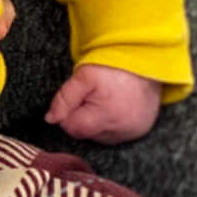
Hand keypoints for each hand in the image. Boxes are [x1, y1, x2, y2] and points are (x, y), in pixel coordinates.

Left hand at [46, 63, 161, 143]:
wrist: (145, 60)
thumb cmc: (112, 67)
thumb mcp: (83, 76)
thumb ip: (64, 99)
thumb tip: (50, 119)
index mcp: (106, 117)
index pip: (73, 129)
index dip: (68, 113)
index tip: (76, 97)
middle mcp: (122, 131)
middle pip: (87, 134)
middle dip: (82, 117)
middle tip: (92, 95)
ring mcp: (133, 132)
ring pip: (101, 136)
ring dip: (96, 122)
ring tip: (105, 99)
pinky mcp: (141, 131)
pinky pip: (117, 134)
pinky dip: (111, 124)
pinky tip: (113, 107)